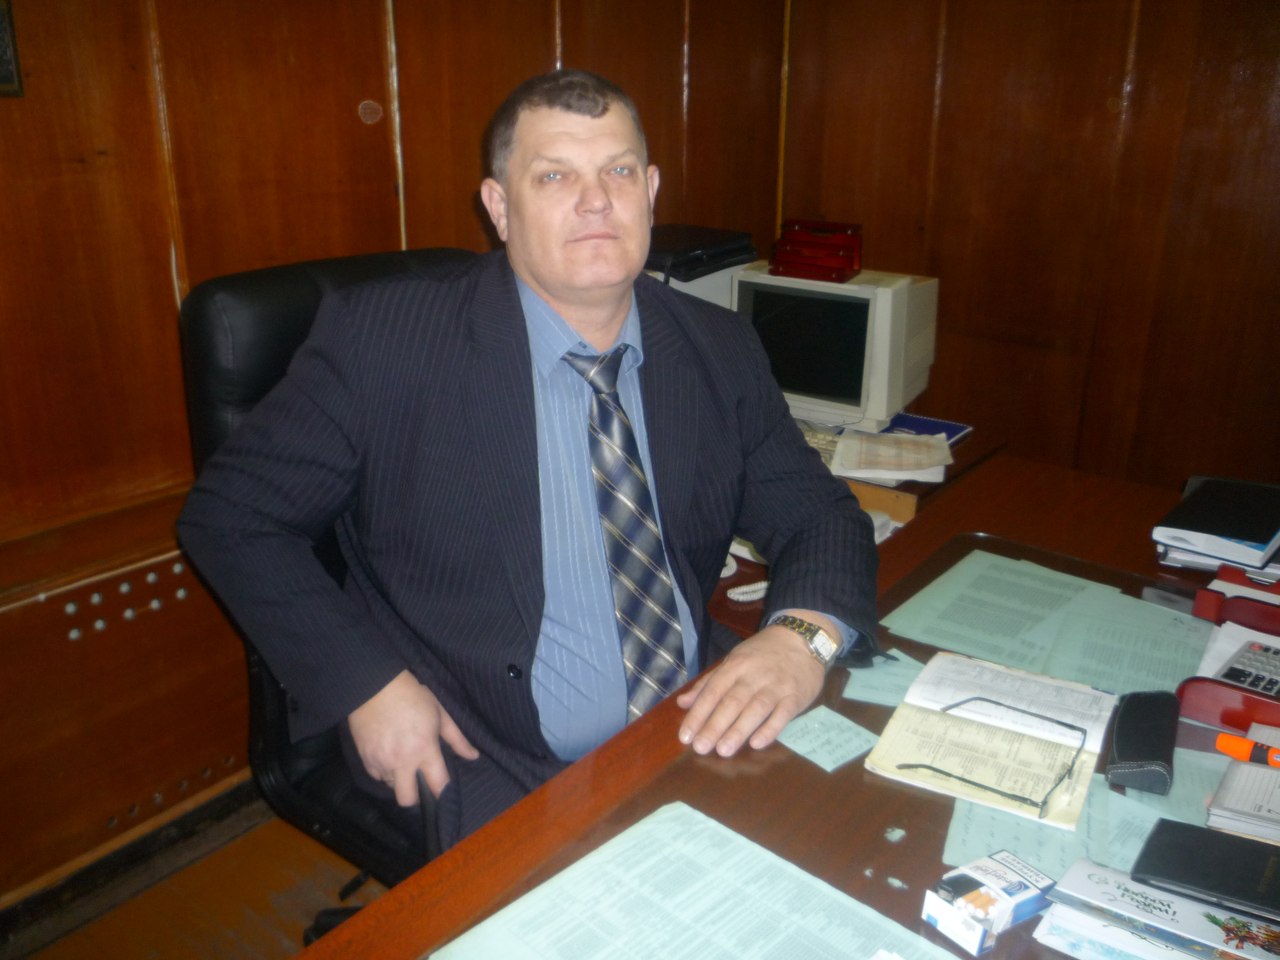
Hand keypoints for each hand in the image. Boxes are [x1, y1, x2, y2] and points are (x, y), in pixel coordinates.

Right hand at [347, 669, 479, 806]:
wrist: (375, 686)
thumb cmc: (413, 697)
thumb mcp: (440, 714)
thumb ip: (457, 739)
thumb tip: (474, 756)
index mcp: (424, 749)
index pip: (438, 785)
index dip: (443, 792)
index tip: (444, 792)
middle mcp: (402, 761)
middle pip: (408, 800)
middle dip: (416, 796)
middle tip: (419, 782)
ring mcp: (381, 762)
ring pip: (391, 787)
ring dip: (399, 779)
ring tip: (403, 760)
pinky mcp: (365, 760)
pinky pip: (377, 777)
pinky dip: (384, 771)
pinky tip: (389, 755)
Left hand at [675, 613, 829, 756]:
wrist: (802, 638)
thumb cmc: (762, 653)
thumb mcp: (733, 660)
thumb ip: (708, 683)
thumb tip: (682, 703)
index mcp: (735, 666)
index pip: (713, 691)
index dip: (698, 714)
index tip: (685, 737)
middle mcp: (754, 675)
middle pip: (732, 702)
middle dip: (715, 726)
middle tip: (701, 748)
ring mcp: (776, 686)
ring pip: (756, 709)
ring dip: (739, 730)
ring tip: (723, 750)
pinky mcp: (795, 697)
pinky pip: (782, 714)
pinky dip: (770, 729)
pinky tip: (757, 744)